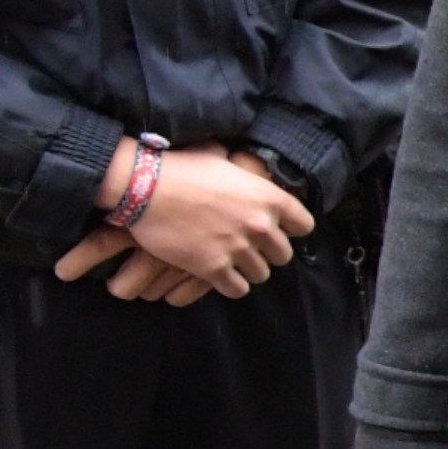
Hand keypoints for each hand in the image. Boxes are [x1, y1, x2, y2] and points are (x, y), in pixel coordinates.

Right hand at [59, 143, 308, 299]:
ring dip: (247, 270)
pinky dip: (230, 285)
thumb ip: (241, 171)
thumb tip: (241, 160)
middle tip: (247, 248)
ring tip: (230, 261)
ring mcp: (238, 248)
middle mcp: (261, 225)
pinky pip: (237, 289)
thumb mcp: (221, 159)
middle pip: (282, 255)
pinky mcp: (213, 267)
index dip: (291, 230)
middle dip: (266, 253)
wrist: (143, 185)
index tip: (277, 230)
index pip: (304, 226)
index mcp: (269, 198)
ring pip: (260, 274)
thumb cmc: (179, 167)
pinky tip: (219, 275)